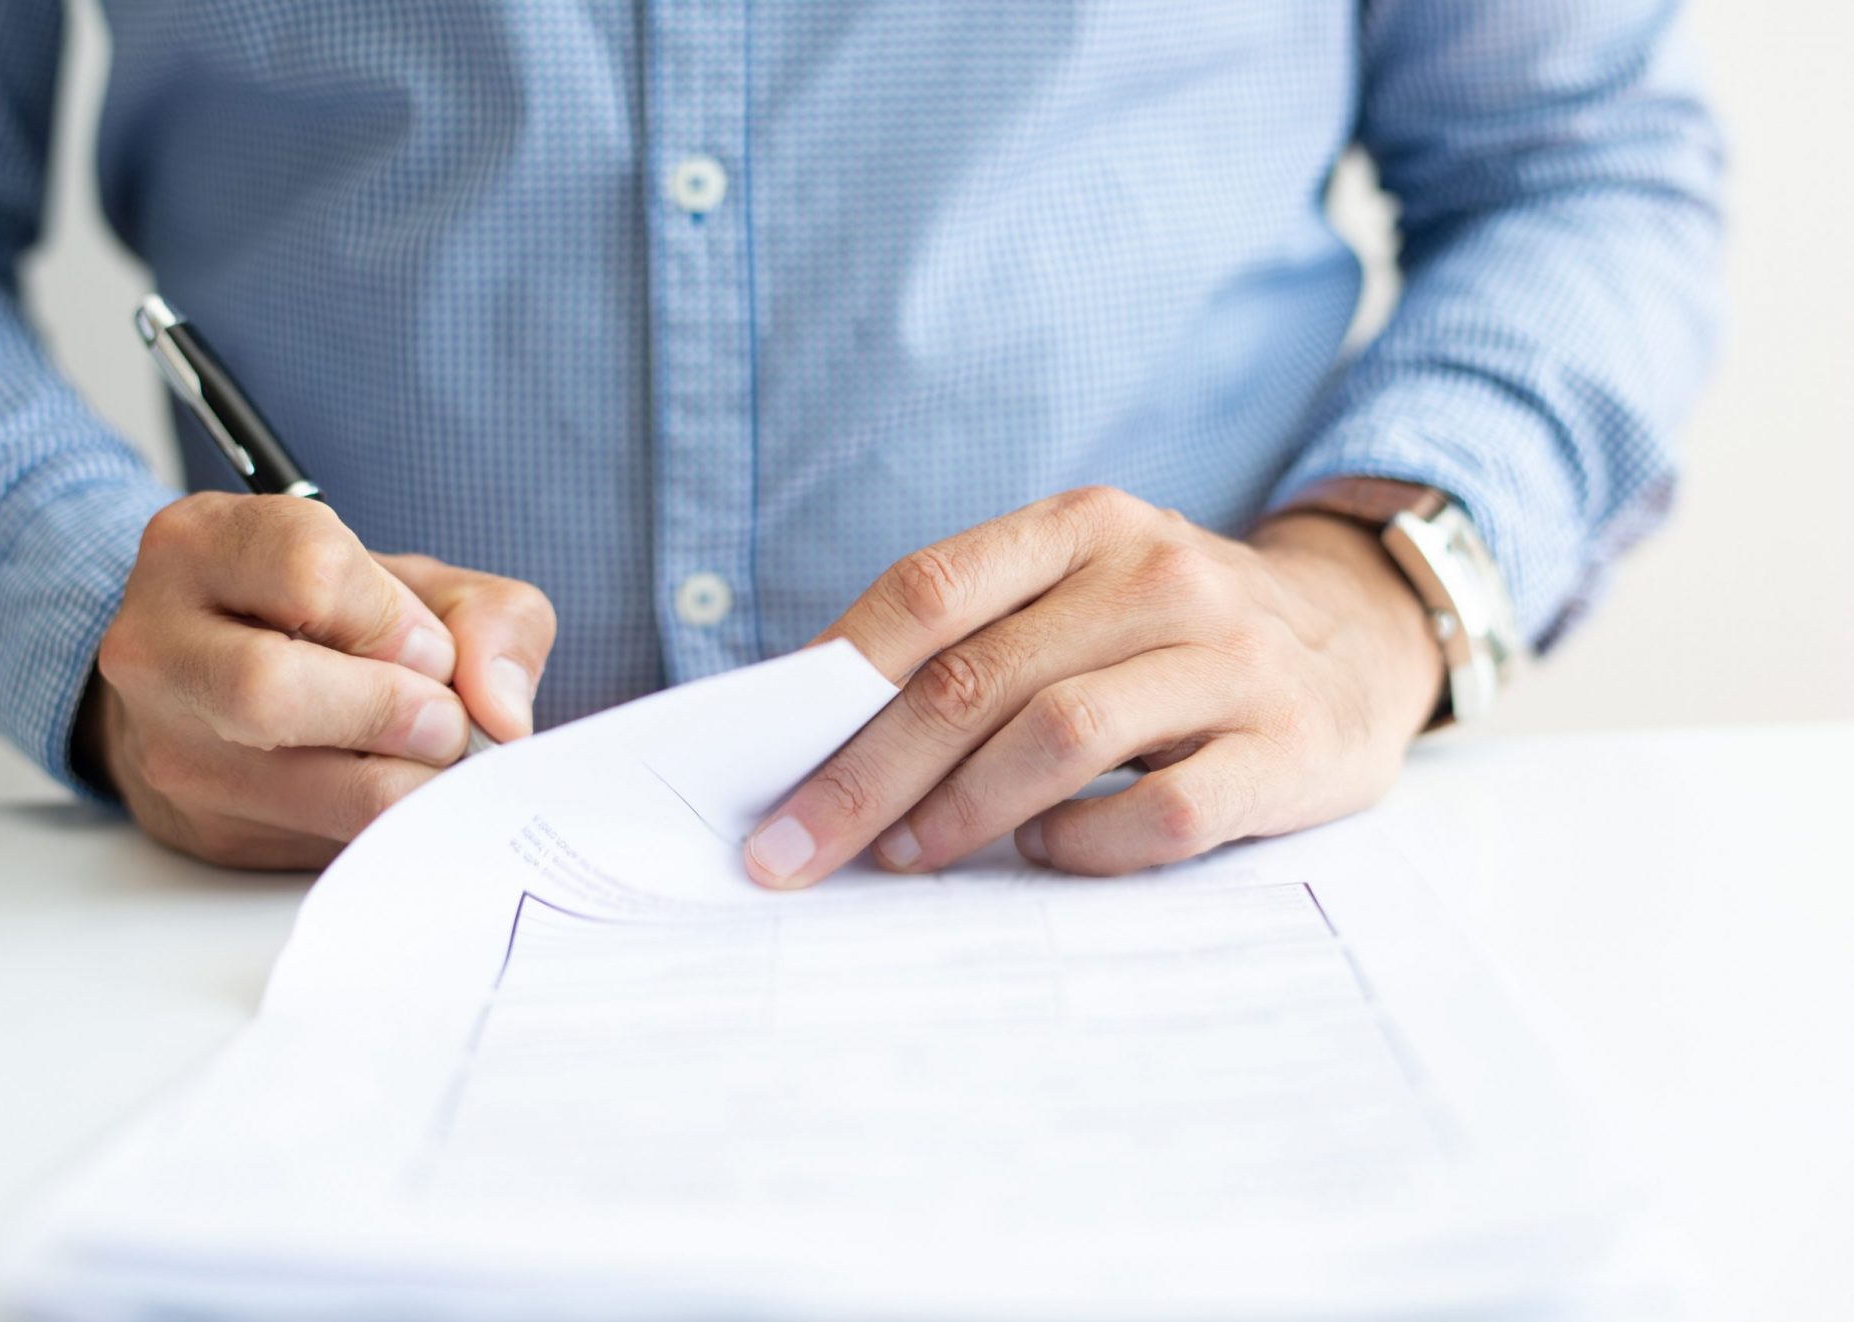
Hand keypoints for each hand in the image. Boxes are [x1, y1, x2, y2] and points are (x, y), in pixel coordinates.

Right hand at [78, 493, 555, 868]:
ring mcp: (168, 745)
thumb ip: (490, 619)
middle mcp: (158, 644)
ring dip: (406, 777)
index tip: (428, 647)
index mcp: (204, 546)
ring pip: (304, 784)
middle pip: (273, 687)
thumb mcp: (419, 586)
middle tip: (442, 721)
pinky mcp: (203, 827)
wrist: (235, 688)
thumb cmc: (336, 624)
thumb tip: (503, 715)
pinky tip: (400, 791)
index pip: (312, 572)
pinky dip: (392, 823)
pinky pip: (322, 843)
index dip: (396, 620)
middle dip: (394, 711)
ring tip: (427, 756)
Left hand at [743, 485, 1444, 885]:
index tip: (766, 763)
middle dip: (865, 775)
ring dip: (961, 810)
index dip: (834, 681)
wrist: (1361, 638)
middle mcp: (1158, 575)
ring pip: (1061, 736)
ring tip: (905, 855)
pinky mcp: (1291, 747)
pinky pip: (1164, 811)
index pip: (929, 590)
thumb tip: (817, 730)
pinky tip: (1046, 854)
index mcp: (1084, 526)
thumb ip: (976, 637)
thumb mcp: (1083, 595)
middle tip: (795, 850)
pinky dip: (1084, 844)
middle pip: (976, 678)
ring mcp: (1233, 658)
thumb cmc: (1172, 635)